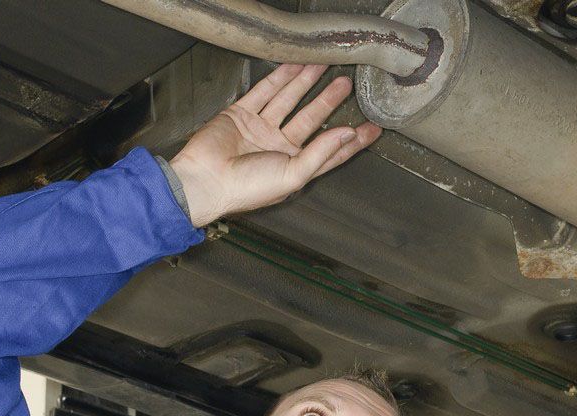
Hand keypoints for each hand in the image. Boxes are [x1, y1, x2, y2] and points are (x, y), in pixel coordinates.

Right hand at [169, 63, 380, 226]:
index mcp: (295, 167)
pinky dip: (279, 79)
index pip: (330, 151)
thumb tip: (347, 134)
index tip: (372, 129)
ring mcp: (261, 130)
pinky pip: (263, 93)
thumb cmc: (247, 188)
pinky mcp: (240, 115)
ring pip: (289, 101)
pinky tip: (294, 66)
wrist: (205, 181)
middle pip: (311, 120)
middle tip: (346, 85)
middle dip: (329, 101)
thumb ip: (321, 153)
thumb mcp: (293, 174)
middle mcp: (280, 147)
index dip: (351, 140)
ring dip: (306, 84)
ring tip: (325, 68)